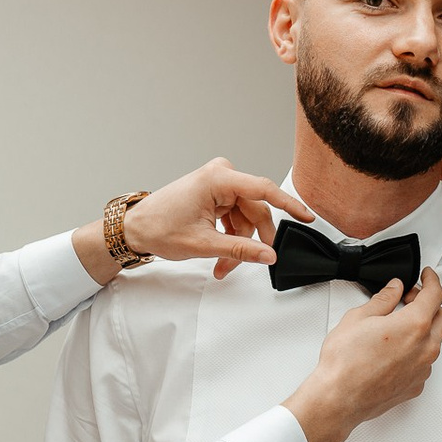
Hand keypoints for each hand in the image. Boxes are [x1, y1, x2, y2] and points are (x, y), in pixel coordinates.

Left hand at [75, 158, 313, 284]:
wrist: (134, 228)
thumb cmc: (158, 228)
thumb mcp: (203, 244)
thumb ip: (241, 248)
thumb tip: (269, 255)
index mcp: (218, 179)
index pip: (264, 190)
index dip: (289, 204)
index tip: (308, 217)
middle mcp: (220, 176)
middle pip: (254, 210)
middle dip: (251, 240)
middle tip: (247, 263)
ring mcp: (217, 185)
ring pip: (245, 218)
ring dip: (239, 243)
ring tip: (223, 265)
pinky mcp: (214, 195)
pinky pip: (234, 217)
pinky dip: (230, 237)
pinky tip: (220, 255)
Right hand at [283, 269, 441, 441]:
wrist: (339, 398)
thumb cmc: (345, 362)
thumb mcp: (359, 317)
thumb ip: (383, 300)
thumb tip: (394, 289)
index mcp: (414, 325)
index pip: (435, 295)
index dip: (432, 281)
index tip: (427, 277)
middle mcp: (425, 348)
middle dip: (429, 304)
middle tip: (410, 298)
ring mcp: (423, 369)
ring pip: (435, 341)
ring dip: (424, 328)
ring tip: (399, 324)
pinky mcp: (416, 385)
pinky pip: (425, 362)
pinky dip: (416, 350)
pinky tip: (397, 349)